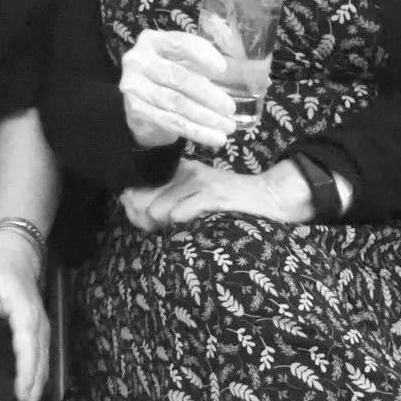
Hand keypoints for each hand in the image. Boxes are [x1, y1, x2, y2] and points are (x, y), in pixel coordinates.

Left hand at [0, 233, 49, 400]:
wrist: (15, 257)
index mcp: (26, 316)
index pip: (27, 350)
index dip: (24, 376)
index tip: (18, 398)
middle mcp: (39, 328)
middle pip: (40, 367)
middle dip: (32, 397)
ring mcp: (42, 334)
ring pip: (42, 370)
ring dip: (35, 396)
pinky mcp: (38, 338)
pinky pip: (40, 365)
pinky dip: (35, 386)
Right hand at [117, 29, 237, 150]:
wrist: (142, 104)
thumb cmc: (171, 78)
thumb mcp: (185, 64)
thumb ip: (209, 66)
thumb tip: (257, 76)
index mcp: (153, 41)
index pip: (179, 43)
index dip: (201, 54)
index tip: (223, 69)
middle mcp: (138, 60)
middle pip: (178, 77)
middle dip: (208, 94)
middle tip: (230, 108)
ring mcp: (134, 85)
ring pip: (175, 103)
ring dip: (205, 117)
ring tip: (228, 126)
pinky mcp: (136, 109)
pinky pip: (171, 121)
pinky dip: (196, 131)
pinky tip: (214, 137)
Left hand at [118, 159, 308, 230]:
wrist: (267, 196)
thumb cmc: (229, 201)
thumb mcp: (195, 196)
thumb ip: (168, 200)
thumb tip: (135, 210)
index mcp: (178, 170)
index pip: (138, 186)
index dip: (134, 208)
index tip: (142, 221)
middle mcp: (184, 170)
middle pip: (142, 199)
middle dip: (144, 220)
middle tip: (157, 230)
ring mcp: (198, 180)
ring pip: (158, 209)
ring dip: (163, 226)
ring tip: (175, 231)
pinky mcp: (211, 193)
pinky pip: (179, 213)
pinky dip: (179, 223)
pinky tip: (187, 226)